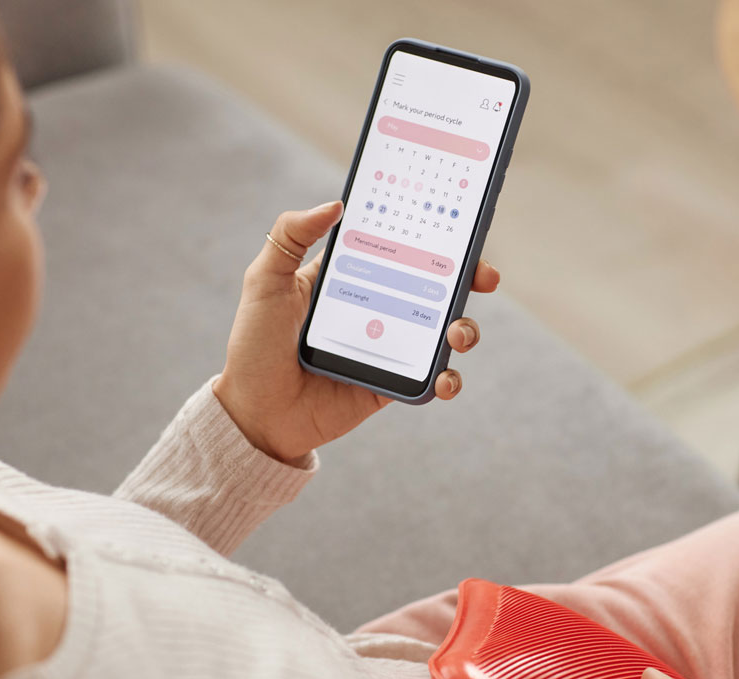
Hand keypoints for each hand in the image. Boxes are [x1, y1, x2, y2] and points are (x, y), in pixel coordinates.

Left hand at [213, 201, 500, 463]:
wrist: (254, 415)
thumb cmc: (254, 346)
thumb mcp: (264, 283)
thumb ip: (290, 236)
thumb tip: (335, 203)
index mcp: (350, 276)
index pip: (399, 246)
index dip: (430, 234)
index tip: (458, 222)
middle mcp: (376, 307)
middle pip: (433, 285)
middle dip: (467, 276)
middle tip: (484, 275)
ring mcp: (388, 347)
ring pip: (441, 330)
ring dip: (464, 327)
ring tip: (457, 332)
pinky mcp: (391, 385)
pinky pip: (431, 378)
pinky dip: (448, 379)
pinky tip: (444, 378)